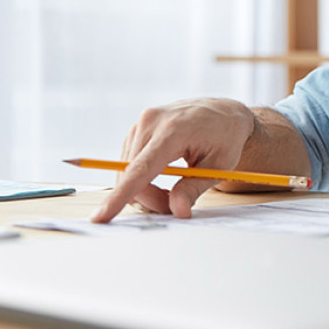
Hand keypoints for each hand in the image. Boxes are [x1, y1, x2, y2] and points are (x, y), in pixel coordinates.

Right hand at [91, 98, 255, 222]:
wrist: (224, 112)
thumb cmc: (226, 137)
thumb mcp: (220, 166)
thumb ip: (194, 188)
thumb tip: (177, 210)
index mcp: (173, 130)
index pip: (140, 169)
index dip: (121, 195)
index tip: (102, 216)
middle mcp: (151, 122)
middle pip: (132, 176)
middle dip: (150, 198)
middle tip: (177, 205)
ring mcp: (141, 124)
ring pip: (127, 173)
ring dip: (146, 189)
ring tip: (176, 187)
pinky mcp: (137, 129)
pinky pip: (130, 164)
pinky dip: (142, 178)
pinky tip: (165, 174)